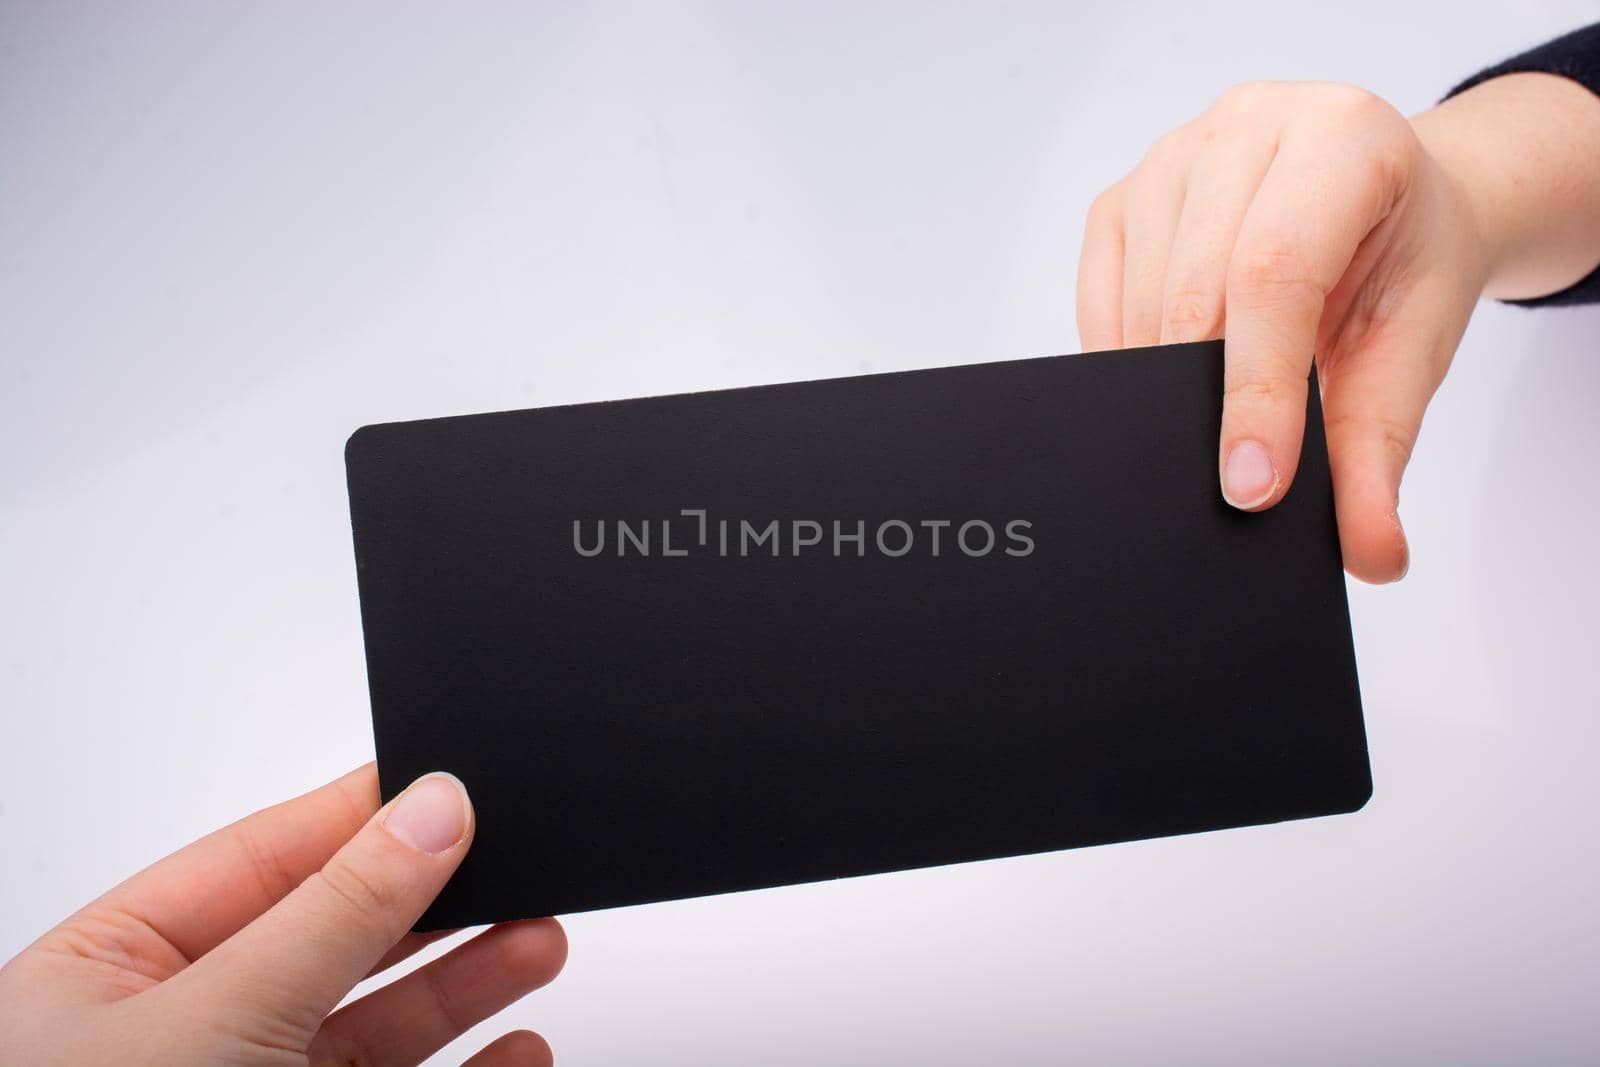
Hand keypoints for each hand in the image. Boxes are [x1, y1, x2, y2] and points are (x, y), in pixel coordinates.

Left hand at [0, 765, 565, 1065]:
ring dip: (467, 981)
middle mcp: (183, 1025)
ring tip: (541, 941)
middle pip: (336, 931)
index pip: (264, 853)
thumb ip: (332, 912)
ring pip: (377, 1018)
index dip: (362, 812)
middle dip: (435, 899)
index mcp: (119, 963)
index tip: (453, 779)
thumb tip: (428, 808)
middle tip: (523, 859)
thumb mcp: (213, 1017)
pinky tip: (515, 1051)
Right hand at [1078, 74, 1599, 581]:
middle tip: (1230, 482)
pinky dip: (1126, 358)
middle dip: (1202, 402)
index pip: (1276, 272)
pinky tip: (1171, 375)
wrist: (1388, 201)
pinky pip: (1099, 299)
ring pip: (1139, 299)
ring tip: (1215, 413)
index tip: (1249, 487)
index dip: (1255, 388)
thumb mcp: (1413, 350)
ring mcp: (1173, 154)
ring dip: (1165, 382)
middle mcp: (1250, 124)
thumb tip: (1369, 553)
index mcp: (1343, 138)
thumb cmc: (1399, 262)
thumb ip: (1383, 452)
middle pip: (1194, 290)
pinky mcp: (1121, 196)